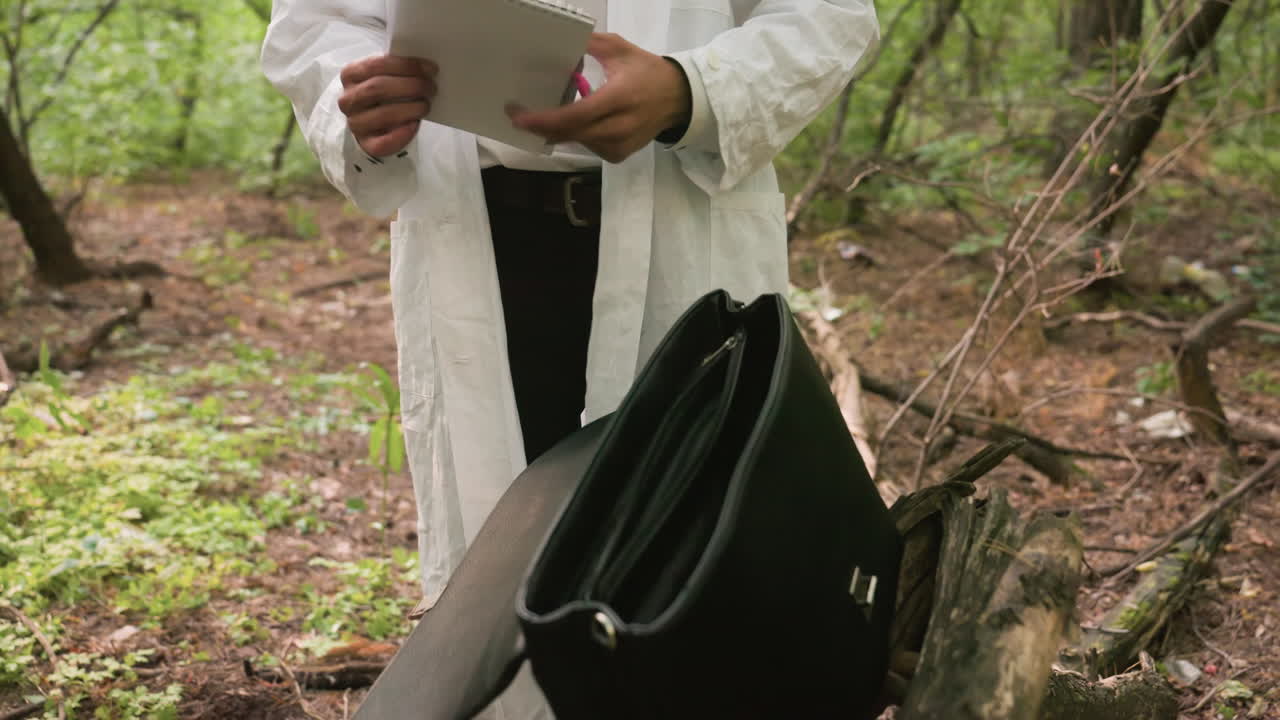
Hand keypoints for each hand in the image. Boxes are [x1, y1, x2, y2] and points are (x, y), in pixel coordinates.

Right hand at [339, 55, 437, 156]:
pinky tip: (415, 124)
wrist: (373, 122)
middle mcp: (348, 99)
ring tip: (426, 105)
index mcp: (351, 75)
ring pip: (383, 115)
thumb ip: (397, 70)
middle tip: (431, 87)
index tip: (430, 69)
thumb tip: (426, 69)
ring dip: (410, 109)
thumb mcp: (385, 76)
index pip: (376, 65)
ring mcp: (355, 123)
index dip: (405, 66)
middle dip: (410, 86)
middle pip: (378, 88)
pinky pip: (384, 142)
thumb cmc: (383, 95)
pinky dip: (403, 133)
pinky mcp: (366, 144)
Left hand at [507, 33, 691, 163]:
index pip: (575, 116)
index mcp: (617, 99)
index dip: (544, 119)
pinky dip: (578, 136)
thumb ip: (590, 44)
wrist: (678, 99)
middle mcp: (618, 127)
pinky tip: (577, 123)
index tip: (519, 116)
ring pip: (577, 142)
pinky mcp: (619, 155)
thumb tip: (561, 40)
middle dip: (541, 127)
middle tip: (518, 117)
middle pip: (570, 134)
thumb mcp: (620, 50)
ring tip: (547, 116)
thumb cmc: (646, 72)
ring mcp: (619, 145)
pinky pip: (588, 148)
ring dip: (559, 131)